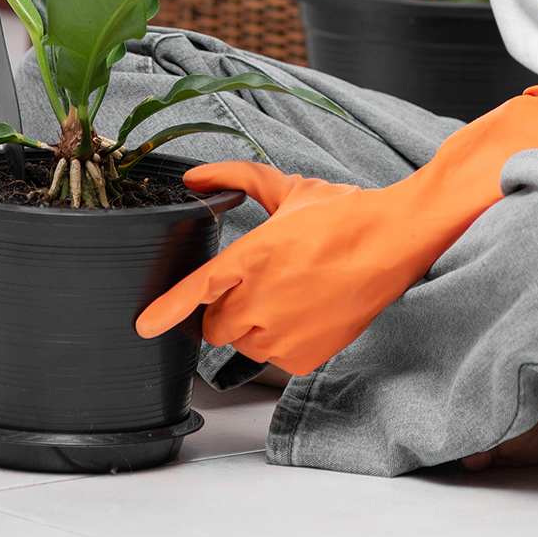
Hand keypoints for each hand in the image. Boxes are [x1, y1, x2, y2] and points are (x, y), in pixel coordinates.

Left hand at [135, 87, 537, 373]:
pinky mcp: (303, 357)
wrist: (393, 243)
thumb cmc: (343, 214)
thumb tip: (196, 177)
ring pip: (242, 342)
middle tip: (255, 283)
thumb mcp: (288, 189)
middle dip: (223, 308)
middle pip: (215, 323)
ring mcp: (283, 332)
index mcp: (254, 255)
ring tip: (287, 294)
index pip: (198, 289)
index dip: (166, 310)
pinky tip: (304, 313)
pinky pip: (273, 359)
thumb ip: (236, 179)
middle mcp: (262, 299)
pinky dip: (280, 342)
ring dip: (252, 324)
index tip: (144, 326)